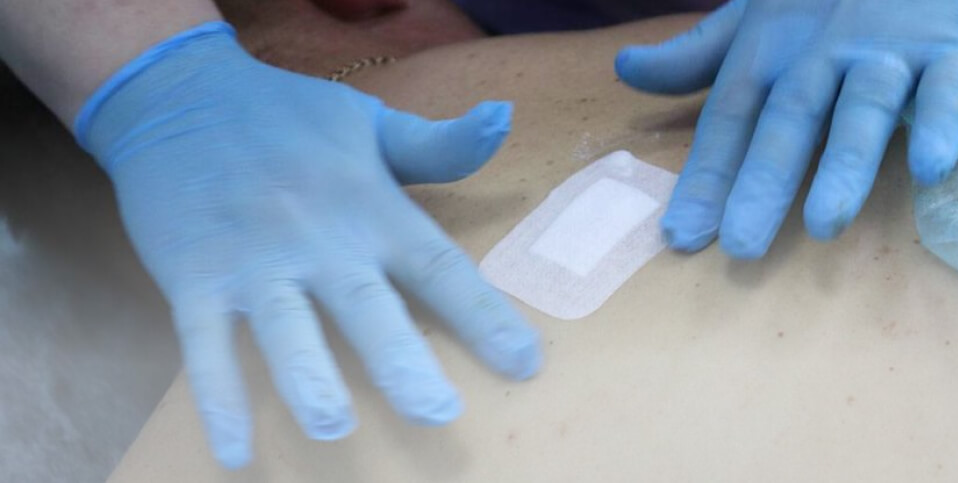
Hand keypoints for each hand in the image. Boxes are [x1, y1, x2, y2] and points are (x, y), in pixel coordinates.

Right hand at [76, 22, 540, 467]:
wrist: (175, 93)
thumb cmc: (286, 115)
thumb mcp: (369, 121)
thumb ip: (437, 144)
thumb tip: (505, 119)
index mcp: (370, 205)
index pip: (438, 265)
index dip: (484, 315)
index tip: (524, 363)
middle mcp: (317, 237)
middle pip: (367, 306)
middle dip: (403, 361)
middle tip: (438, 412)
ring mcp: (253, 260)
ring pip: (286, 329)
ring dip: (309, 379)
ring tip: (334, 425)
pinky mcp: (195, 277)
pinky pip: (205, 344)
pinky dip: (218, 397)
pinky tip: (235, 450)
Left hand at [616, 0, 957, 255]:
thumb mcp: (757, 17)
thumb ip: (697, 54)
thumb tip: (626, 70)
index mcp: (768, 51)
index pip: (728, 120)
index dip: (704, 177)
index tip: (680, 235)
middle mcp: (820, 55)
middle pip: (787, 122)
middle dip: (761, 184)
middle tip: (741, 246)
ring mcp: (885, 52)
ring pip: (861, 110)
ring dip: (843, 166)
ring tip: (824, 224)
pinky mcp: (950, 49)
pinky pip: (944, 89)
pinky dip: (938, 125)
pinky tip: (928, 169)